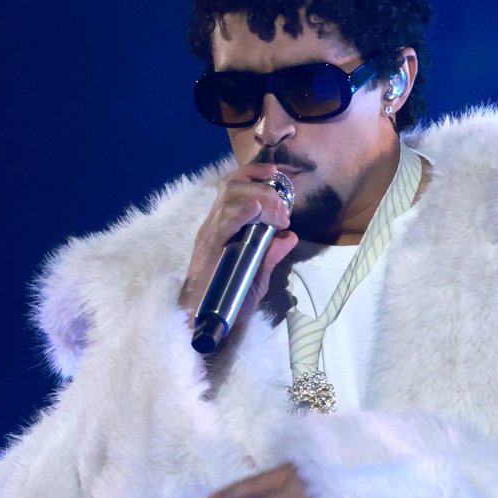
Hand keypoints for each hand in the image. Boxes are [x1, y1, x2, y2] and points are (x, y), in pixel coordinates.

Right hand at [180, 164, 297, 330]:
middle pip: (233, 186)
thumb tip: (290, 237)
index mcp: (224, 225)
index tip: (277, 174)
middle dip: (263, 187)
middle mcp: (214, 224)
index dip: (254, 174)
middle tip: (284, 206)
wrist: (208, 323)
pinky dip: (240, 212)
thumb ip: (272, 254)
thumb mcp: (259, 274)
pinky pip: (223, 223)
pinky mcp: (208, 249)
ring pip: (230, 198)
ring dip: (259, 199)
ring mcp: (210, 235)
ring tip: (278, 214)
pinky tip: (255, 210)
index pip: (235, 187)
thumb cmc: (230, 299)